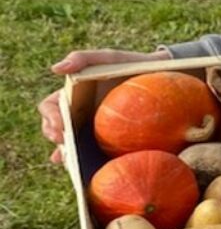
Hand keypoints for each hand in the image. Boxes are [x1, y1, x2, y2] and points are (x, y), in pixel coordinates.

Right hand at [38, 48, 166, 163]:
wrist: (164, 75)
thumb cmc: (131, 65)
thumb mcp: (109, 58)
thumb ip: (84, 58)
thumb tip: (55, 68)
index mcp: (74, 96)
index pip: (51, 109)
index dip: (50, 119)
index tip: (60, 128)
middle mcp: (80, 114)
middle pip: (56, 130)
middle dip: (56, 138)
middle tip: (64, 145)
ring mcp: (95, 129)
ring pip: (72, 145)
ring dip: (68, 155)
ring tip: (72, 162)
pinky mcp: (112, 140)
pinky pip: (95, 154)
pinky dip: (88, 163)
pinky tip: (87, 170)